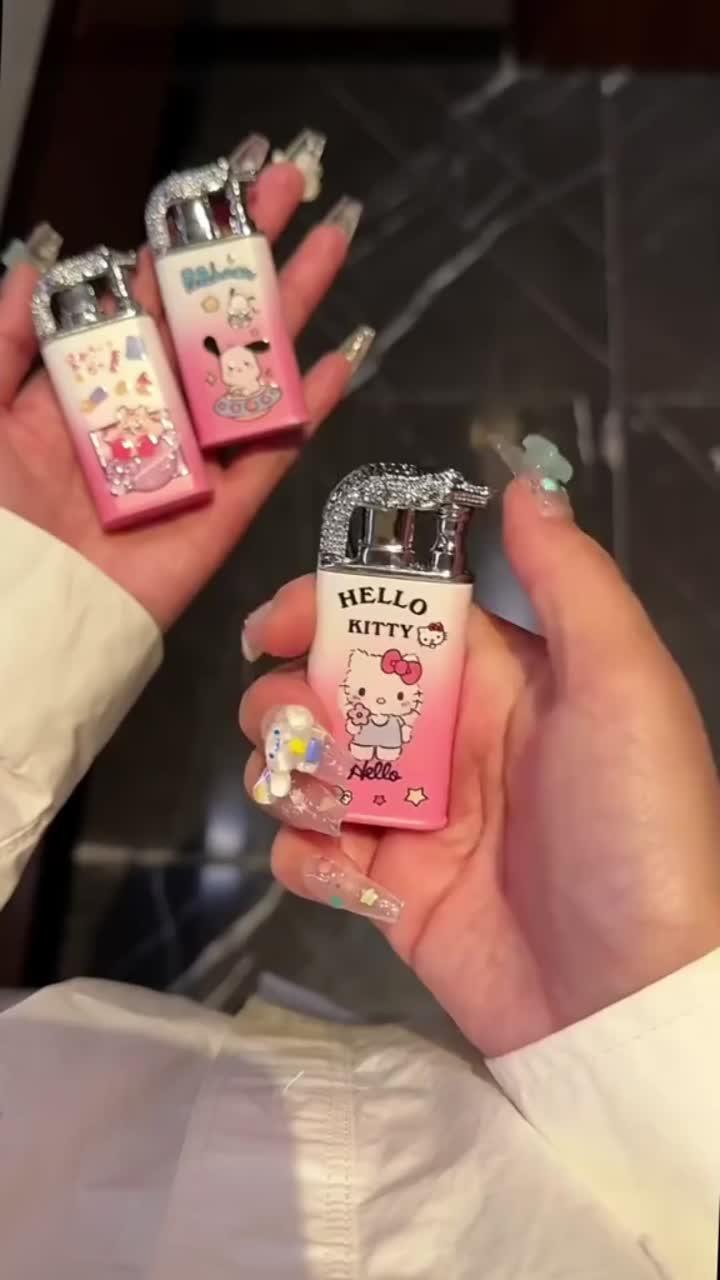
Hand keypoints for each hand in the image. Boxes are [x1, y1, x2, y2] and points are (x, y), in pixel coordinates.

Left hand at [0, 165, 360, 628]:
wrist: (20, 616)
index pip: (143, 296)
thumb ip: (4, 341)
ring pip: (252, 371)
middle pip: (211, 319)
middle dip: (251, 252)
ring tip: (333, 244)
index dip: (182, 238)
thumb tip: (39, 263)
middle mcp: (148, 412)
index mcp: (88, 385)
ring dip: (293, 309)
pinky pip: (274, 453)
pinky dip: (308, 408)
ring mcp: (191, 459)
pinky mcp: (222, 512)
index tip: (221, 181)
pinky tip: (344, 357)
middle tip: (296, 184)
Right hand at [240, 478, 719, 1055]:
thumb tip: (522, 487)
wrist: (628, 997)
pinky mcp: (388, 892)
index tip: (277, 625)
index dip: (327, 608)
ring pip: (307, 766)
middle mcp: (449, 739)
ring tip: (321, 803)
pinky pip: (310, 857)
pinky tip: (347, 875)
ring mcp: (412, 818)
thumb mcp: (624, 684)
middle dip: (291, 695)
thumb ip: (570, 580)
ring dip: (288, 772)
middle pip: (332, 688)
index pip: (394, 617)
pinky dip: (306, 859)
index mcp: (501, 679)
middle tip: (293, 726)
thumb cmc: (630, 825)